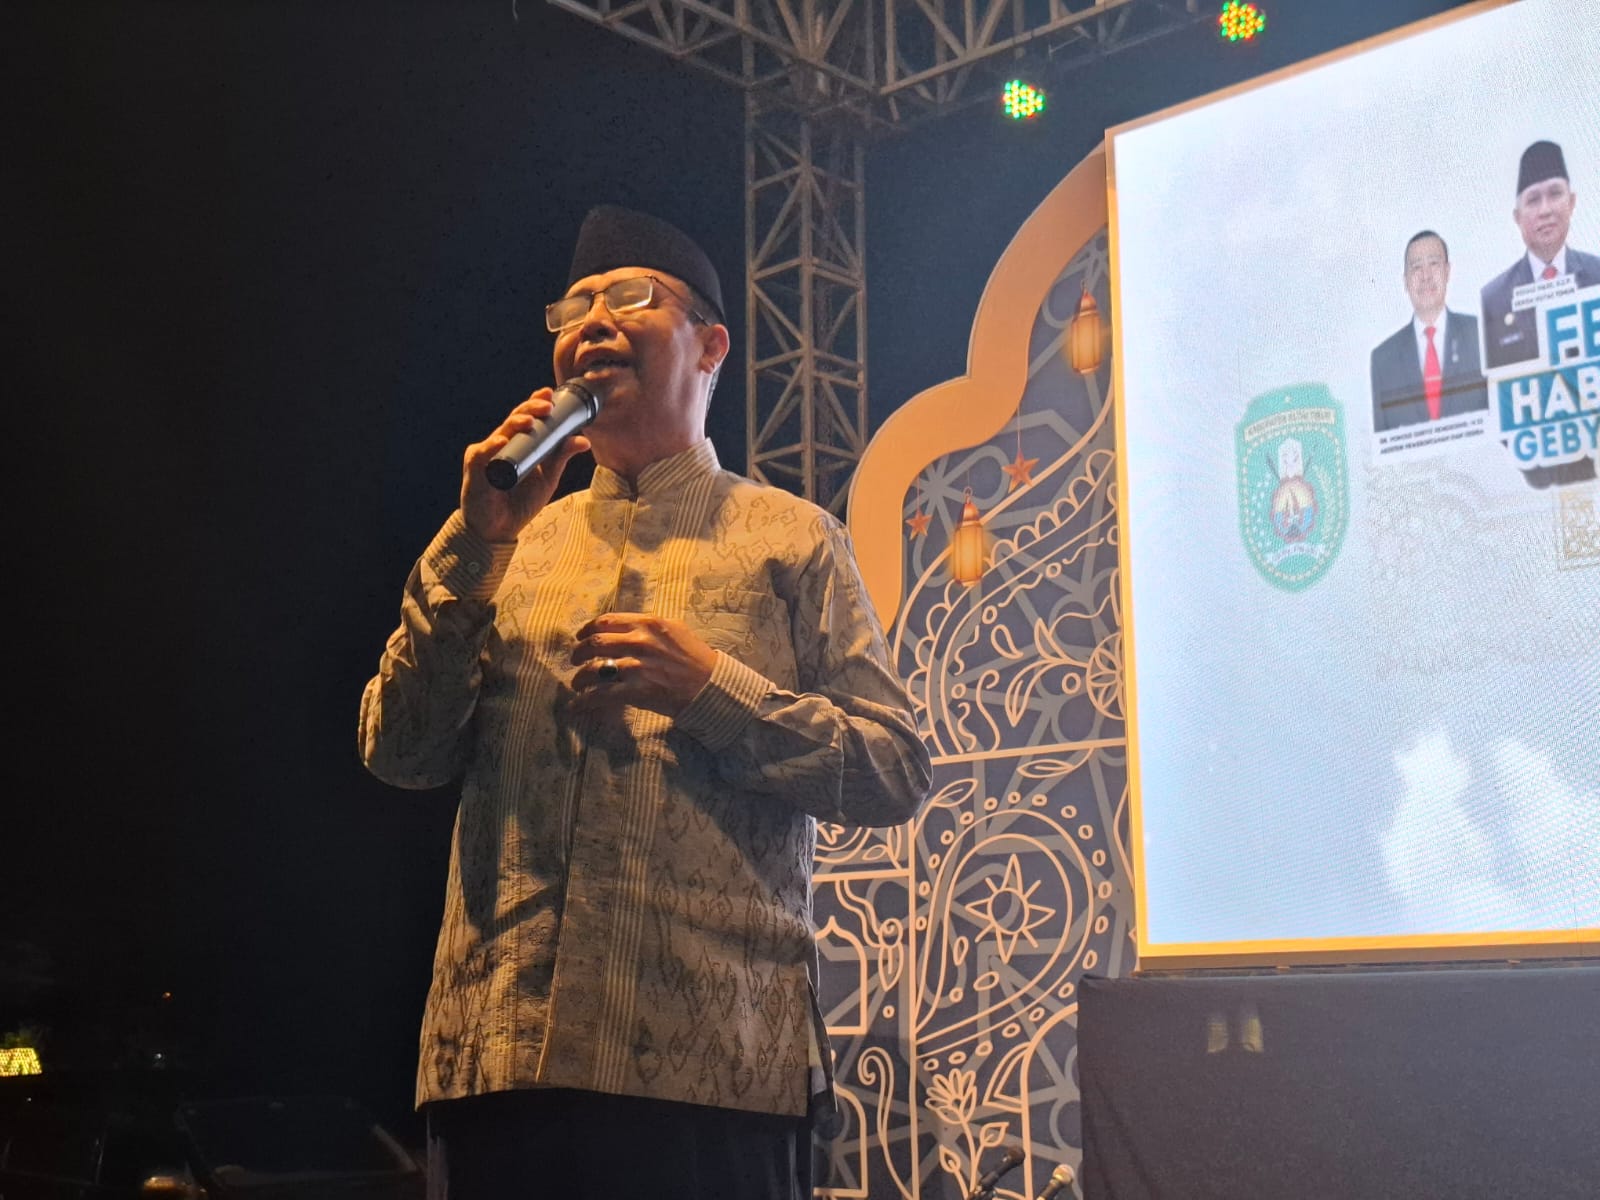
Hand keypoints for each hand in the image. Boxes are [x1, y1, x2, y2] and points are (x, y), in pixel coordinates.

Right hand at [460, 389, 590, 541]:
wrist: (500, 528)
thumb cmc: (521, 500)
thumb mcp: (547, 477)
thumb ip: (561, 456)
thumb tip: (584, 440)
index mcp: (519, 442)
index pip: (527, 417)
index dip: (536, 402)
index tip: (550, 393)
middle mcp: (502, 443)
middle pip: (515, 419)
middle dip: (530, 409)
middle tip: (546, 405)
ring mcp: (488, 453)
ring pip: (500, 432)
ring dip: (515, 424)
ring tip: (529, 421)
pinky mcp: (475, 468)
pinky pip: (483, 454)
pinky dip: (493, 447)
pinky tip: (503, 441)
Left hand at [568, 613, 717, 718]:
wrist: (712, 686)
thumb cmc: (696, 659)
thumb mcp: (674, 631)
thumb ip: (648, 628)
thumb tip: (625, 629)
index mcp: (649, 624)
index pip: (607, 621)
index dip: (588, 629)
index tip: (581, 636)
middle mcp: (641, 641)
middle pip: (595, 643)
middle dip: (579, 652)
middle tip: (575, 660)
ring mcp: (637, 666)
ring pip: (594, 669)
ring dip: (580, 678)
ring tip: (577, 683)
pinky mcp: (637, 691)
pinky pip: (601, 695)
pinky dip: (584, 702)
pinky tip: (577, 706)